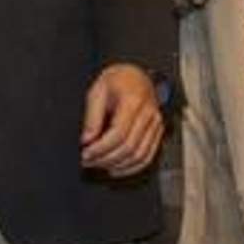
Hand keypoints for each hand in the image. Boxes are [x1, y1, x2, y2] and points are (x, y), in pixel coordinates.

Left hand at [79, 63, 163, 177]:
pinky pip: (148, 156)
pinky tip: (116, 168)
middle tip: (88, 162)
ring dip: (117, 166)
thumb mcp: (98, 90)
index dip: (100, 148)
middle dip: (105, 159)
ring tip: (99, 165)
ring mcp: (156, 123)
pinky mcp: (158, 131)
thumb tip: (87, 140)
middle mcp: (148, 113)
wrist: (137, 74)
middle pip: (129, 147)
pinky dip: (132, 168)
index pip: (118, 134)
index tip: (85, 154)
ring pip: (139, 156)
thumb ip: (92, 116)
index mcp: (133, 100)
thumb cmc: (118, 80)